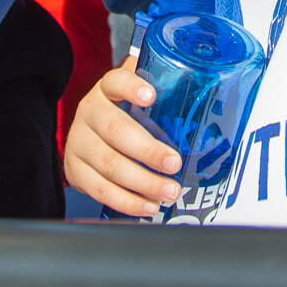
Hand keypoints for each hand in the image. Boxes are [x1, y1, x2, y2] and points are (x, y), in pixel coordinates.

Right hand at [63, 61, 181, 217]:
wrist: (86, 137)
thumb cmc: (122, 117)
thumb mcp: (136, 101)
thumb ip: (164, 97)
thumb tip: (212, 103)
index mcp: (106, 90)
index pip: (116, 81)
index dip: (131, 87)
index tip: (151, 96)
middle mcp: (89, 113)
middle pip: (115, 130)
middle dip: (148, 151)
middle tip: (174, 163)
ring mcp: (78, 143)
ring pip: (108, 164)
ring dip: (142, 182)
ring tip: (169, 191)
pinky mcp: (75, 171)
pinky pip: (100, 189)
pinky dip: (126, 201)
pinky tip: (148, 205)